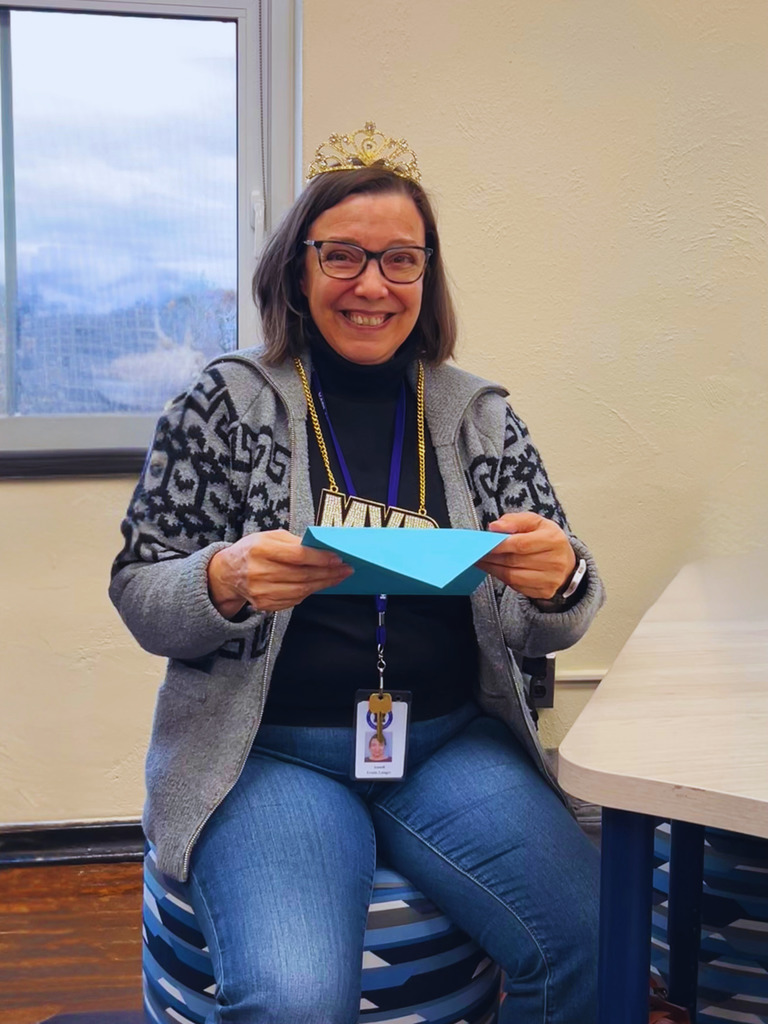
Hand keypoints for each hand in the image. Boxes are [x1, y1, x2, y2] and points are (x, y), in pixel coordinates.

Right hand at [207, 530, 352, 616]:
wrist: (228, 572)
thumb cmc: (253, 550)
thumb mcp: (270, 537)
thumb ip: (295, 542)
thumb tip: (322, 548)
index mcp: (260, 549)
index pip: (297, 555)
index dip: (320, 558)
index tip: (337, 557)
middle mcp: (259, 572)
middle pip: (302, 575)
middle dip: (328, 572)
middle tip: (346, 568)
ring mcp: (261, 591)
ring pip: (301, 590)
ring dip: (324, 584)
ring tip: (339, 577)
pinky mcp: (264, 605)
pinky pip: (294, 599)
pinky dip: (310, 592)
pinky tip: (321, 584)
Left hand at [477, 512, 575, 600]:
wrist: (566, 562)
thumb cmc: (547, 540)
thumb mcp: (536, 523)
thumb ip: (515, 520)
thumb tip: (495, 526)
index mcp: (553, 539)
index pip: (520, 543)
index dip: (499, 545)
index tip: (483, 543)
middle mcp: (555, 561)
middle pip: (514, 561)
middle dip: (492, 557)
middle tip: (477, 553)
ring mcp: (550, 579)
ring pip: (513, 576)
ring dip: (493, 569)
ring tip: (482, 561)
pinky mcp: (545, 592)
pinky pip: (517, 587)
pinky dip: (502, 578)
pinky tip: (495, 570)